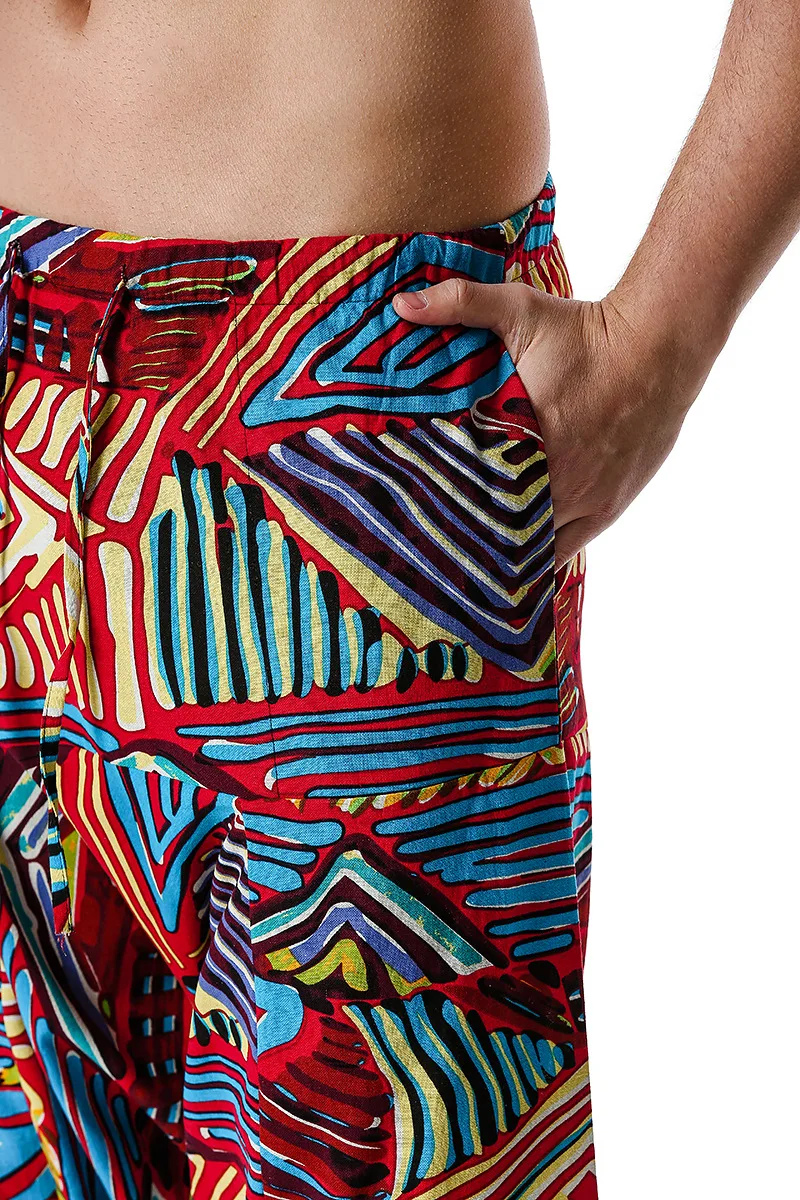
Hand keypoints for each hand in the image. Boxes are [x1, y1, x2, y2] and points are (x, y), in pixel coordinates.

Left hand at [392, 279, 712, 570]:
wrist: (660, 346)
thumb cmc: (586, 331)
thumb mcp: (520, 308)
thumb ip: (460, 304)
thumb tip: (401, 304)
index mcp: (525, 441)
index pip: (472, 495)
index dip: (445, 512)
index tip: (418, 521)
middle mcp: (557, 479)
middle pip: (501, 529)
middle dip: (470, 538)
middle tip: (438, 548)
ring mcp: (586, 498)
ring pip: (534, 547)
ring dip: (506, 552)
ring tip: (470, 567)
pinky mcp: (610, 506)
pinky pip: (569, 549)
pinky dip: (542, 557)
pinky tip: (516, 572)